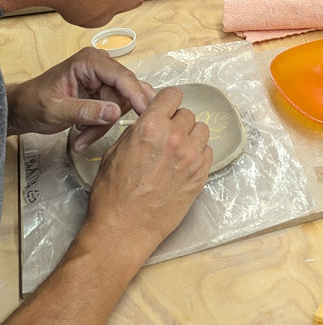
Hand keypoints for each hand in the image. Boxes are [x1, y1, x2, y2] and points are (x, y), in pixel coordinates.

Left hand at [6, 48, 156, 150]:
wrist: (22, 110)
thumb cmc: (33, 102)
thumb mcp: (56, 110)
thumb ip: (85, 111)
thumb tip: (114, 112)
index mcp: (89, 61)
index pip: (122, 76)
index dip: (136, 94)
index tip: (146, 111)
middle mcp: (100, 67)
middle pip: (124, 93)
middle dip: (108, 118)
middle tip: (89, 134)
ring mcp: (102, 80)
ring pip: (120, 106)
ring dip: (101, 126)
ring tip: (81, 137)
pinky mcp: (103, 93)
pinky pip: (112, 112)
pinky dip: (99, 127)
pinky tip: (83, 134)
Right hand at [85, 88, 212, 258]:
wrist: (124, 229)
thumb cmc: (113, 196)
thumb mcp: (114, 153)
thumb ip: (136, 132)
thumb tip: (149, 122)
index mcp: (150, 128)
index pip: (172, 95)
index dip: (167, 102)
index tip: (165, 108)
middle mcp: (174, 138)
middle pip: (187, 114)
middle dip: (177, 122)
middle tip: (166, 136)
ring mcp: (191, 157)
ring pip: (201, 131)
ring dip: (191, 137)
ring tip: (177, 151)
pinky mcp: (200, 175)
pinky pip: (208, 152)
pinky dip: (198, 155)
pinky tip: (184, 165)